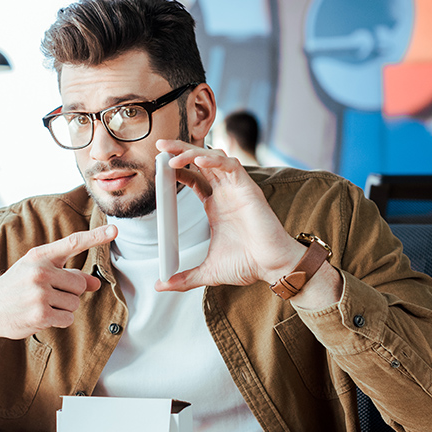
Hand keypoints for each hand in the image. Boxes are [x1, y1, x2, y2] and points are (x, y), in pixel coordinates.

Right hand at [0, 224, 116, 359]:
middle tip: (48, 295)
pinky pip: (68, 318)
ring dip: (64, 308)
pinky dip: (59, 321)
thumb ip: (68, 276)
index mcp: (39, 256)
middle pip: (79, 283)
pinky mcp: (40, 314)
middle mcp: (40, 272)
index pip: (72, 243)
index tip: (114, 230)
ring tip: (41, 305)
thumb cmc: (15, 288)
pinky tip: (41, 316)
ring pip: (75, 302)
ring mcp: (40, 294)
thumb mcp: (37, 274)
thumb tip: (96, 283)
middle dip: (70, 292)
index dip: (95, 237)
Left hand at [153, 140, 308, 292]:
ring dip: (192, 152)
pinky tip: (198, 161)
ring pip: (213, 158)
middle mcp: (225, 193)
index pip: (193, 178)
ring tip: (172, 156)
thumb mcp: (207, 272)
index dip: (177, 170)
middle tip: (160, 146)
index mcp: (215, 205)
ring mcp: (236, 188)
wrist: (272, 267)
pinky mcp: (248, 188)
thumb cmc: (248, 264)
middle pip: (200, 161)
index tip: (159, 168)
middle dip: (180, 150)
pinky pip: (230, 166)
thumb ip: (184, 278)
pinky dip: (214, 160)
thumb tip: (161, 285)